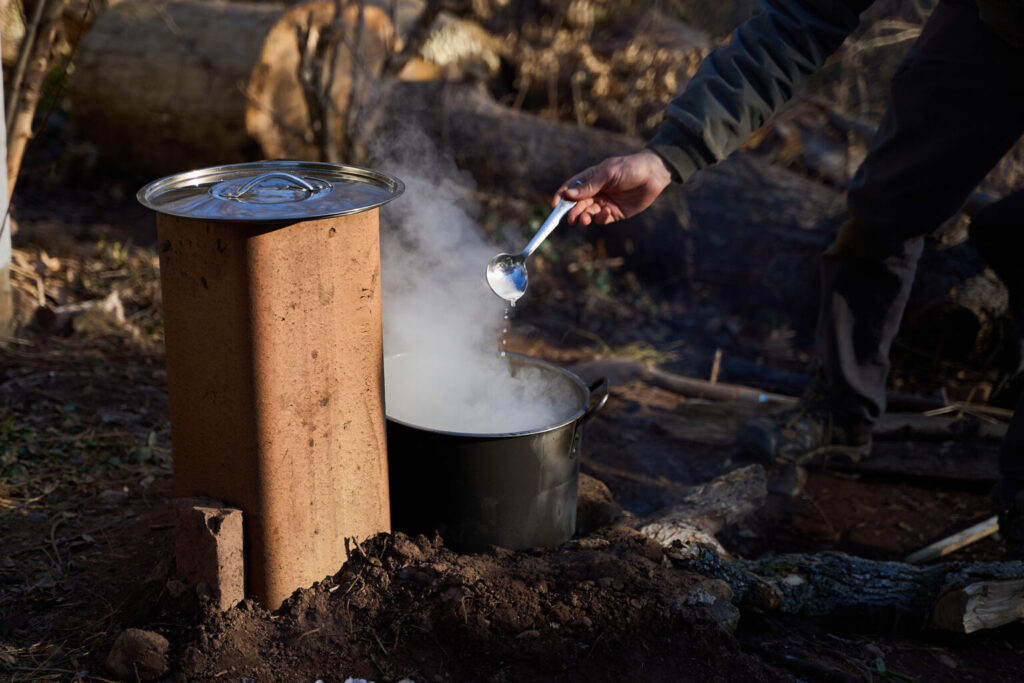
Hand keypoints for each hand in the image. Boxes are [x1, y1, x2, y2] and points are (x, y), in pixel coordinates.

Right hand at [554, 149, 672, 225]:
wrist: (653, 174)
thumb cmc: (629, 168)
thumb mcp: (608, 174)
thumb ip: (589, 186)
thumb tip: (568, 195)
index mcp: (590, 178)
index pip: (570, 188)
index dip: (561, 197)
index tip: (555, 206)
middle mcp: (595, 191)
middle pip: (577, 204)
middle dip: (572, 212)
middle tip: (571, 219)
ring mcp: (604, 203)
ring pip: (588, 213)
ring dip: (584, 217)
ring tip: (585, 219)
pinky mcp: (614, 213)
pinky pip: (602, 219)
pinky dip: (601, 218)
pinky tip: (606, 212)